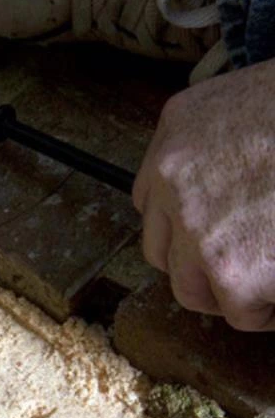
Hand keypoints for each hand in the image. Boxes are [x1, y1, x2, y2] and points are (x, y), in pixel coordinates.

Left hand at [133, 57, 274, 330]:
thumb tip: (234, 198)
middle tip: (251, 263)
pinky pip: (242, 311)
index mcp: (183, 126)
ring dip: (234, 291)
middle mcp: (174, 176)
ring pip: (193, 288)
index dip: (188, 223)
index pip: (154, 195)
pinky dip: (271, 310)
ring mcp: (197, 226)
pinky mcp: (233, 270)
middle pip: (164, 249)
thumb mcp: (264, 106)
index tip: (219, 233)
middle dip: (201, 265)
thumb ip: (231, 150)